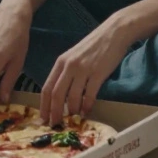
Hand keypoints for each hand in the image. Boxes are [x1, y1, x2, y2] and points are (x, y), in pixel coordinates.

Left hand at [40, 10, 138, 125]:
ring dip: (72, 111)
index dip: (44, 105)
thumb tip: (60, 95)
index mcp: (61, 62)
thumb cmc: (93, 46)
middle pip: (56, 94)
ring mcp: (83, 70)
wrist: (113, 33)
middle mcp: (69, 66)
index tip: (43, 118)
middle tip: (55, 124)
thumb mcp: (74, 56)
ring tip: (73, 118)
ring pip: (72, 97)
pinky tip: (87, 111)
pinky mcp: (98, 73)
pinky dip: (87, 106)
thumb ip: (66, 72)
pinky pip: (89, 95)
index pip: (47, 87)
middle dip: (54, 112)